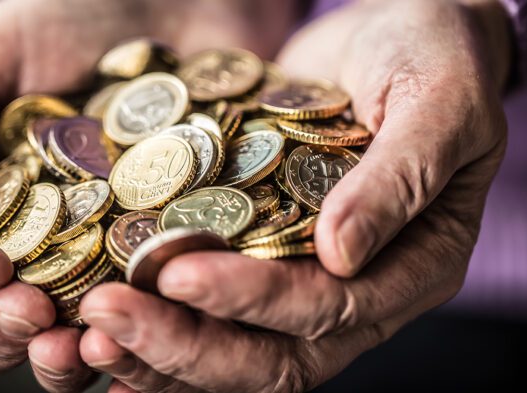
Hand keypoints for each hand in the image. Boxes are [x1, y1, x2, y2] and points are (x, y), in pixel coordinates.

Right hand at [0, 0, 296, 390]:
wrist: (175, 2)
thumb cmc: (73, 18)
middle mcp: (52, 248)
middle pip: (13, 327)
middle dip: (9, 335)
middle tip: (32, 315)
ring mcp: (121, 258)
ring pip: (90, 340)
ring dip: (80, 358)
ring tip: (93, 346)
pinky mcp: (188, 254)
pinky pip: (176, 311)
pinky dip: (166, 330)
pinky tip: (165, 325)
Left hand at [77, 0, 509, 391]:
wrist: (400, 31)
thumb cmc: (436, 55)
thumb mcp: (437, 101)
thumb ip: (401, 177)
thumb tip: (342, 255)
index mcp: (417, 266)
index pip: (333, 309)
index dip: (256, 300)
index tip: (179, 274)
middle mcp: (361, 290)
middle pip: (274, 357)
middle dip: (188, 345)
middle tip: (107, 320)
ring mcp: (308, 281)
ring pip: (236, 352)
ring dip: (161, 351)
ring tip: (89, 335)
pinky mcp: (265, 259)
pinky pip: (213, 316)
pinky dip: (161, 329)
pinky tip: (101, 334)